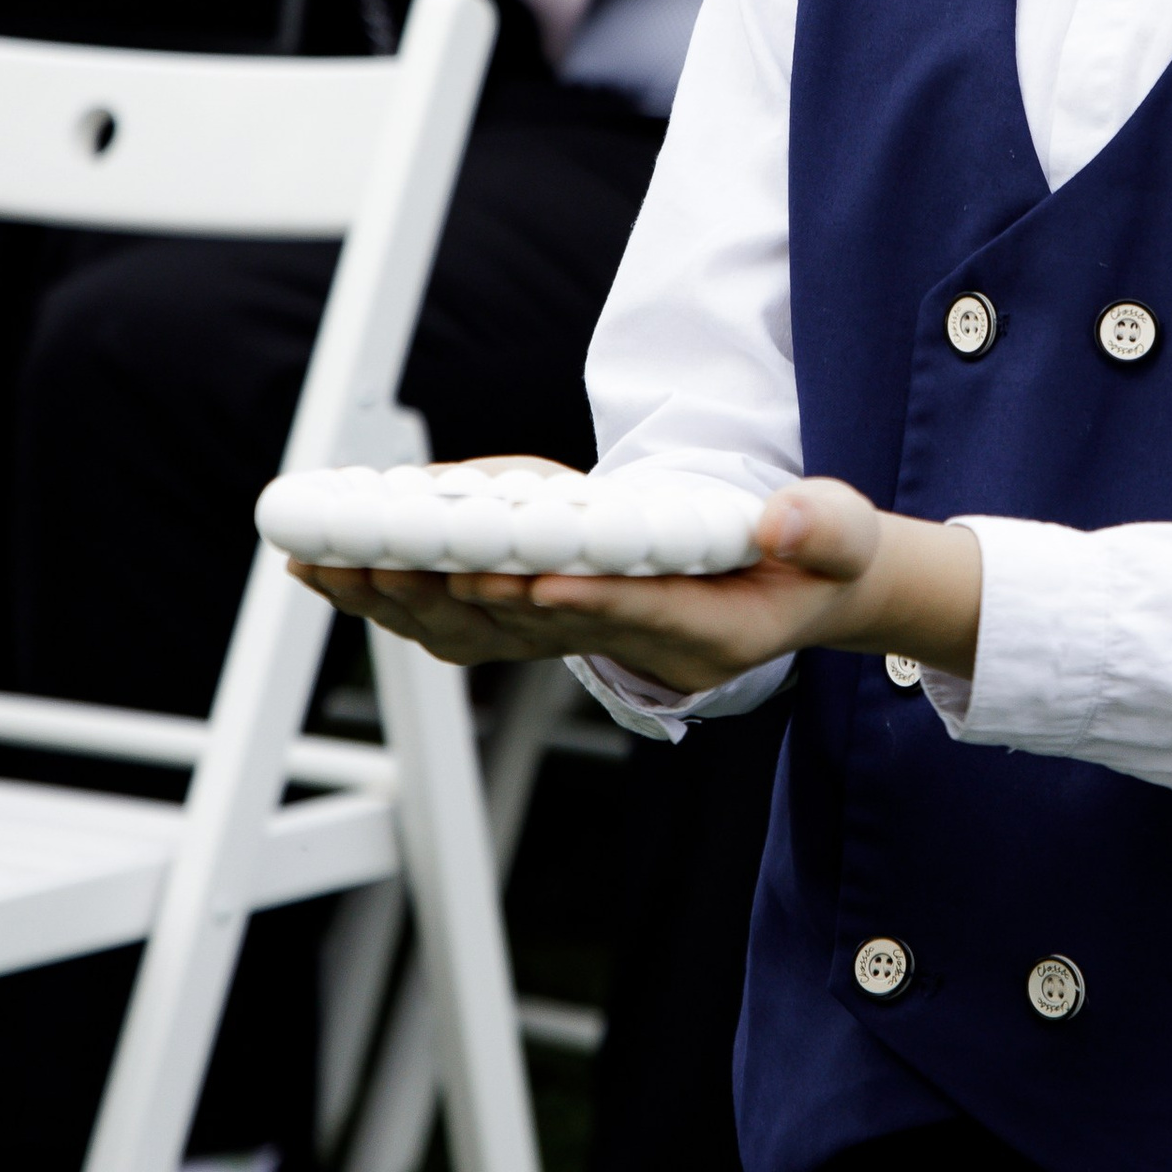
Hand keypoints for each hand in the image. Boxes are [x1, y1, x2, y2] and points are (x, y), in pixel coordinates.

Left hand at [294, 472, 982, 689]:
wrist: (796, 589)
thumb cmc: (817, 558)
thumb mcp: (842, 537)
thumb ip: (823, 527)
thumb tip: (787, 521)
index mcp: (711, 632)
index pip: (637, 617)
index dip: (581, 600)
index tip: (526, 577)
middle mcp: (635, 650)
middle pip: (529, 626)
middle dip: (452, 592)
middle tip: (385, 558)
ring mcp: (585, 638)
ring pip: (479, 628)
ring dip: (401, 597)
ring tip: (329, 558)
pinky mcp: (549, 621)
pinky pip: (463, 618)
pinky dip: (401, 595)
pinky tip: (342, 566)